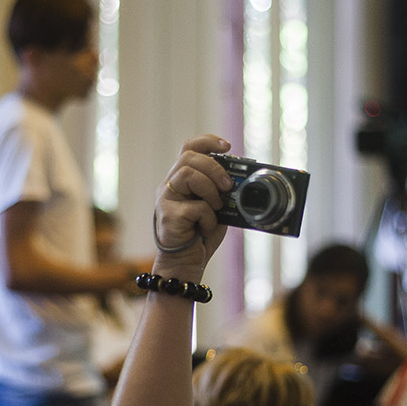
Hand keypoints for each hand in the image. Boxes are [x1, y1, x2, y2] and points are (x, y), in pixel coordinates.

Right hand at [153, 135, 233, 277]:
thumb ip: (221, 191)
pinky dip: (208, 217)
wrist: (186, 263)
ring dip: (210, 189)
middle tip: (228, 186)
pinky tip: (206, 228)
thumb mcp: (216, 207)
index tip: (227, 146)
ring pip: (187, 174)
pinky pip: (195, 206)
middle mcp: (169, 186)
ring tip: (217, 206)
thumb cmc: (200, 235)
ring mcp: (165, 200)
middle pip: (189, 157)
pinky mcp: (167, 216)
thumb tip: (241, 179)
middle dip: (214, 168)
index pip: (189, 148)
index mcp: (181, 180)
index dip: (208, 142)